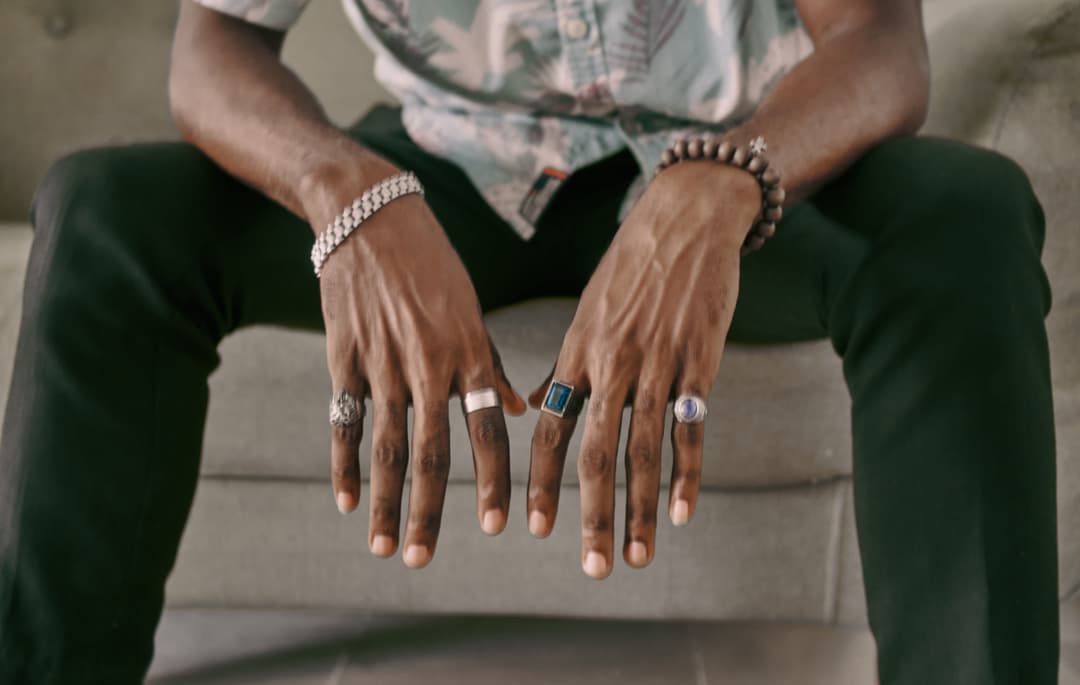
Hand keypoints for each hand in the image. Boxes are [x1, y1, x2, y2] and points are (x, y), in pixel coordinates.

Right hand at [305, 159, 525, 568]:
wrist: (368, 212)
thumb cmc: (430, 260)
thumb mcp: (470, 306)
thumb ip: (490, 362)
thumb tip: (516, 407)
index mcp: (468, 350)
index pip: (485, 429)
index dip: (491, 479)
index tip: (496, 525)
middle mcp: (428, 364)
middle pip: (430, 452)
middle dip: (429, 511)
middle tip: (423, 560)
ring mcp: (382, 363)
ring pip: (384, 447)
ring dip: (384, 503)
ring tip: (383, 546)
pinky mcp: (343, 357)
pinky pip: (343, 420)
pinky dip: (343, 463)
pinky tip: (345, 500)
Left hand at [525, 162, 760, 577]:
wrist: (686, 218)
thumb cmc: (631, 265)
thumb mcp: (586, 310)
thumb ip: (565, 364)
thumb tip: (535, 405)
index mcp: (576, 352)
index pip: (550, 430)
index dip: (541, 483)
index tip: (536, 529)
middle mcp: (611, 365)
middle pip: (596, 455)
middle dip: (593, 517)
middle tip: (593, 568)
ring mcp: (657, 365)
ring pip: (643, 452)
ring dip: (639, 510)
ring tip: (636, 556)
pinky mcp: (699, 362)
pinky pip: (692, 428)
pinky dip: (686, 473)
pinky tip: (681, 512)